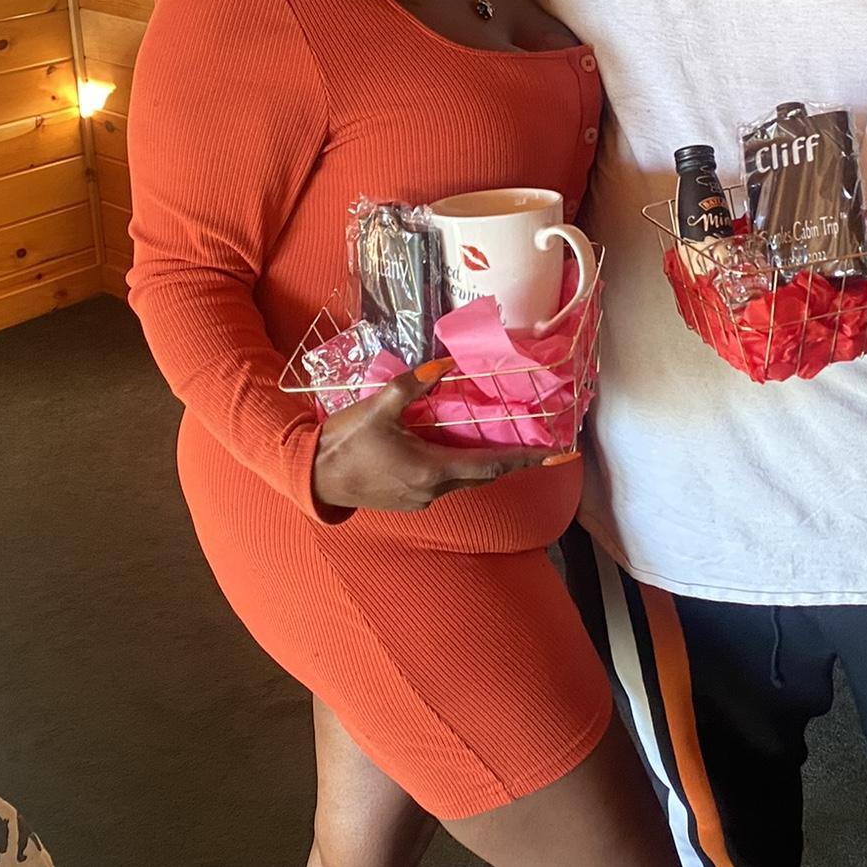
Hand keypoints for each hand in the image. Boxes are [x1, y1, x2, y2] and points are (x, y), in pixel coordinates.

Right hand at [311, 360, 561, 517]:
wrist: (313, 476)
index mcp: (432, 470)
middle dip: (507, 459)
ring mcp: (420, 500)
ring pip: (462, 480)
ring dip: (479, 462)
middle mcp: (433, 491)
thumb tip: (443, 365)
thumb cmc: (346, 442)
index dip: (525, 459)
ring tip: (495, 439)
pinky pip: (442, 484)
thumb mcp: (378, 407)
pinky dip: (456, 467)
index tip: (554, 454)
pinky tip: (450, 447)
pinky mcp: (407, 501)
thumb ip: (412, 385)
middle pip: (481, 475)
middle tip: (532, 442)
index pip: (491, 465)